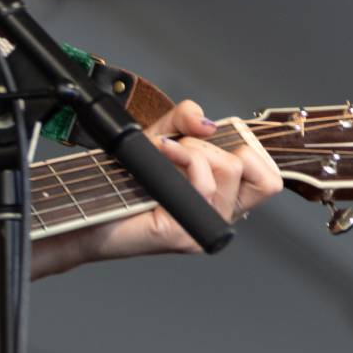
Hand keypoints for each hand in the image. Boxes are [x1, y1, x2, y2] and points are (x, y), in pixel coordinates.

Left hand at [65, 98, 283, 261]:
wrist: (84, 206)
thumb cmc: (121, 179)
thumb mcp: (160, 137)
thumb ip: (185, 120)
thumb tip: (207, 123)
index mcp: (222, 197)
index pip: (268, 180)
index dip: (248, 151)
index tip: (210, 142)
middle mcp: (217, 216)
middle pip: (251, 170)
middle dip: (210, 144)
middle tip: (177, 148)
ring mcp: (202, 229)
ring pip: (228, 170)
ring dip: (192, 147)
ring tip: (163, 152)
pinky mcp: (183, 233)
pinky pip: (203, 185)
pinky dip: (182, 156)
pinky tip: (160, 152)